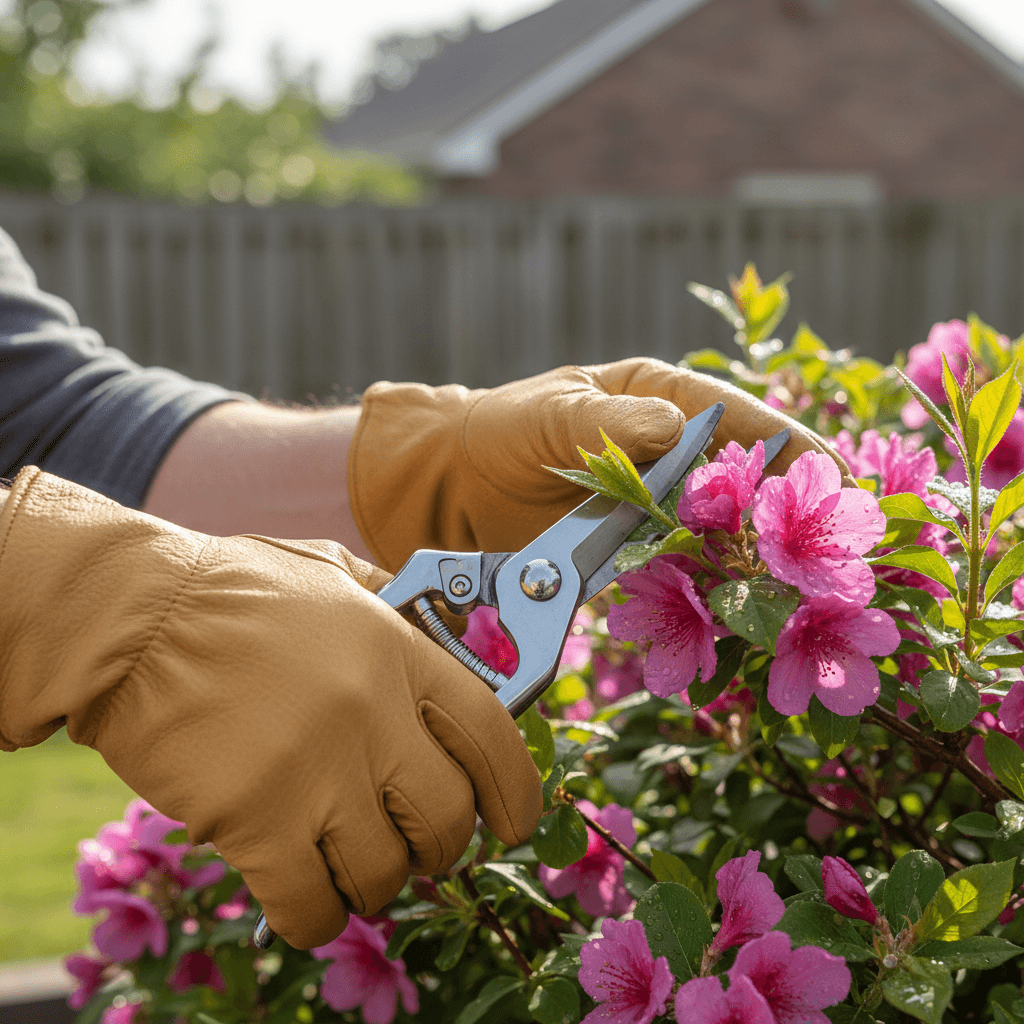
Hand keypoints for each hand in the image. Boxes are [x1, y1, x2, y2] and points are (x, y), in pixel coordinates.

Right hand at [0, 468, 540, 947]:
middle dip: (440, 847)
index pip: (491, 736)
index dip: (516, 790)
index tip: (515, 821)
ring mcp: (317, 771)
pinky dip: (317, 915)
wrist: (131, 619)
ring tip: (344, 859)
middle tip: (415, 844)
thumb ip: (395, 606)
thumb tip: (452, 632)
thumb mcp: (331, 574)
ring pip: (385, 873)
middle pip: (447, 818)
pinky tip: (304, 894)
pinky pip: (314, 908)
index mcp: (398, 652)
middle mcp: (372, 714)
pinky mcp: (256, 822)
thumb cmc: (231, 594)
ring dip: (372, 880)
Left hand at [350, 357, 853, 570]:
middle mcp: (673, 455)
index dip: (789, 444)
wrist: (456, 487)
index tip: (831, 472)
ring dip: (758, 556)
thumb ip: (607, 423)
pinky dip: (711, 588)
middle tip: (831, 542)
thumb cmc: (504, 430)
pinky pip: (685, 571)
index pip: (739, 418)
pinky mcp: (640, 556)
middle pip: (746, 482)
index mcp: (662, 401)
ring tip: (801, 583)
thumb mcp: (552, 414)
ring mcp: (659, 508)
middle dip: (787, 509)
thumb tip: (670, 428)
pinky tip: (740, 606)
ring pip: (723, 532)